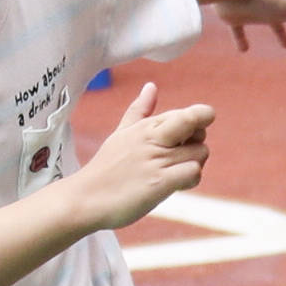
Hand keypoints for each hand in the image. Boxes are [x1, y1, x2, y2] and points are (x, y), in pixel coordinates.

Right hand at [72, 83, 213, 229]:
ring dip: (194, 166)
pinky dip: (191, 180)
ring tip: (172, 176)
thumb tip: (151, 85)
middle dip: (199, 141)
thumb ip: (139, 110)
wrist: (85, 199)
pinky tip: (174, 186)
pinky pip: (193, 172)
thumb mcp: (121, 133)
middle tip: (180, 158)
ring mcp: (156, 159)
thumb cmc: (106, 169)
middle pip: (196, 125)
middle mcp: (152, 138)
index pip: (188, 114)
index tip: (182, 140)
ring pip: (200, 152)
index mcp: (146, 125)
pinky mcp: (159, 182)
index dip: (194, 126)